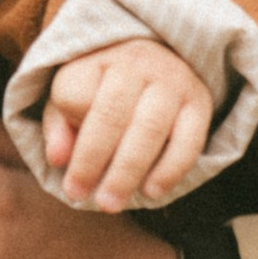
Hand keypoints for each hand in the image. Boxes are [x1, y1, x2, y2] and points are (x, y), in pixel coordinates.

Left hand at [41, 36, 211, 211]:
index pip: (76, 95)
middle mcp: (138, 64)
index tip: (64, 170)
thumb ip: (59, 125)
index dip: (68, 133)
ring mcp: (173, 81)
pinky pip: (188, 140)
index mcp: (98, 59)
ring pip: (150, 128)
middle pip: (112, 114)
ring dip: (129, 171)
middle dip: (93, 160)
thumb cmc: (106, 85)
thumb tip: (57, 159)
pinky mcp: (200, 102)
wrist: (162, 54)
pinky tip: (152, 192)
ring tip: (112, 203)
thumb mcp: (73, 94)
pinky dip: (170, 169)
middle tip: (81, 197)